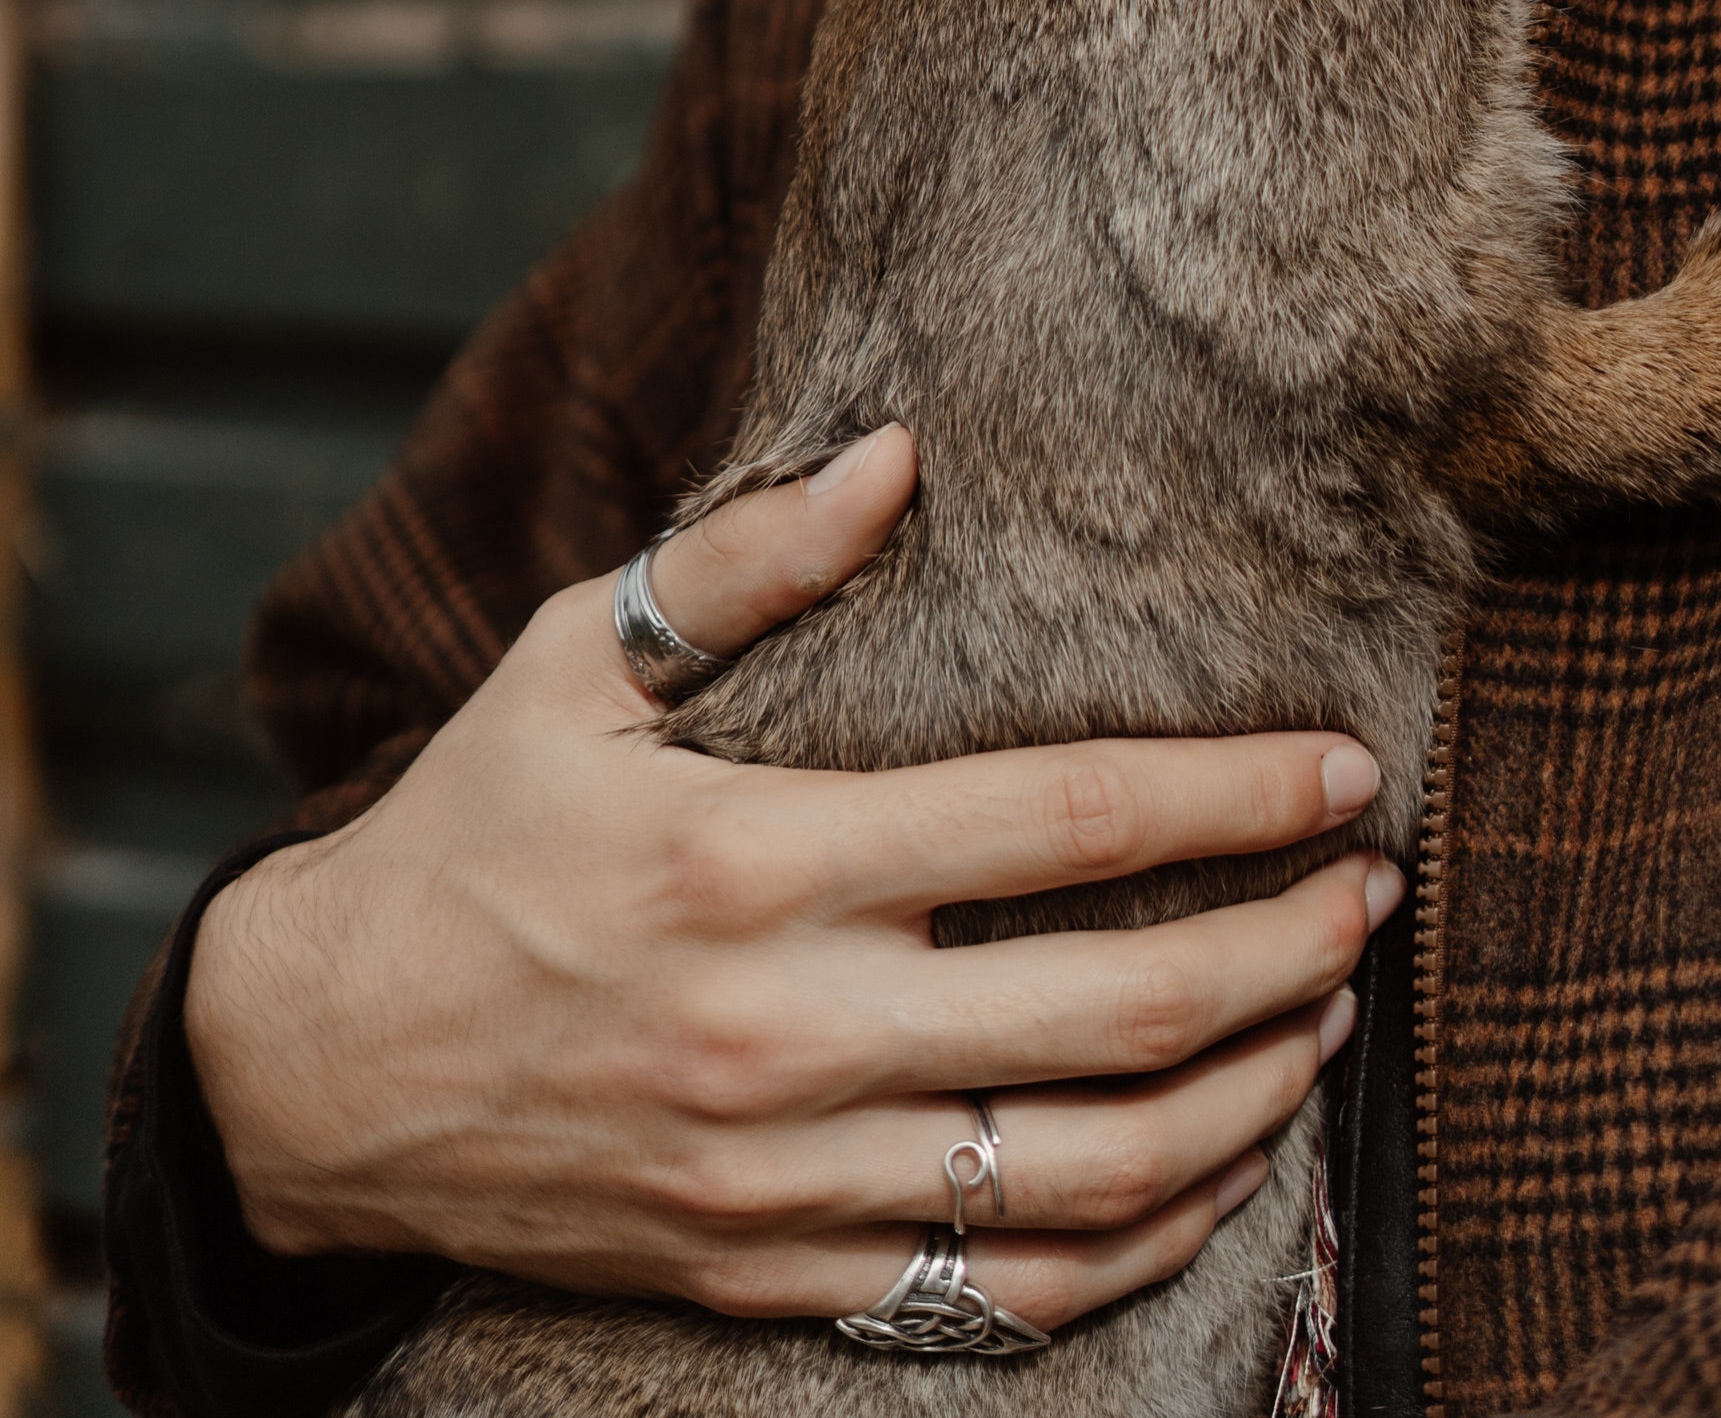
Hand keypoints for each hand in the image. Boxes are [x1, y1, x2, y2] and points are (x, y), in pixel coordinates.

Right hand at [184, 429, 1394, 1329]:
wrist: (316, 1075)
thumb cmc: (468, 837)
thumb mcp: (568, 664)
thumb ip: (740, 564)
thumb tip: (896, 456)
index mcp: (762, 859)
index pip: (1063, 820)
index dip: (1231, 795)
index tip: (1342, 761)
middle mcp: (792, 1029)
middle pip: (1116, 1006)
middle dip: (1284, 945)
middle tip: (1375, 889)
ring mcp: (788, 1175)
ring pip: (1087, 1169)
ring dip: (1246, 1096)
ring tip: (1328, 1018)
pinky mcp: (772, 1274)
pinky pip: (999, 1291)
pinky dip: (1136, 1246)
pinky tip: (1215, 1172)